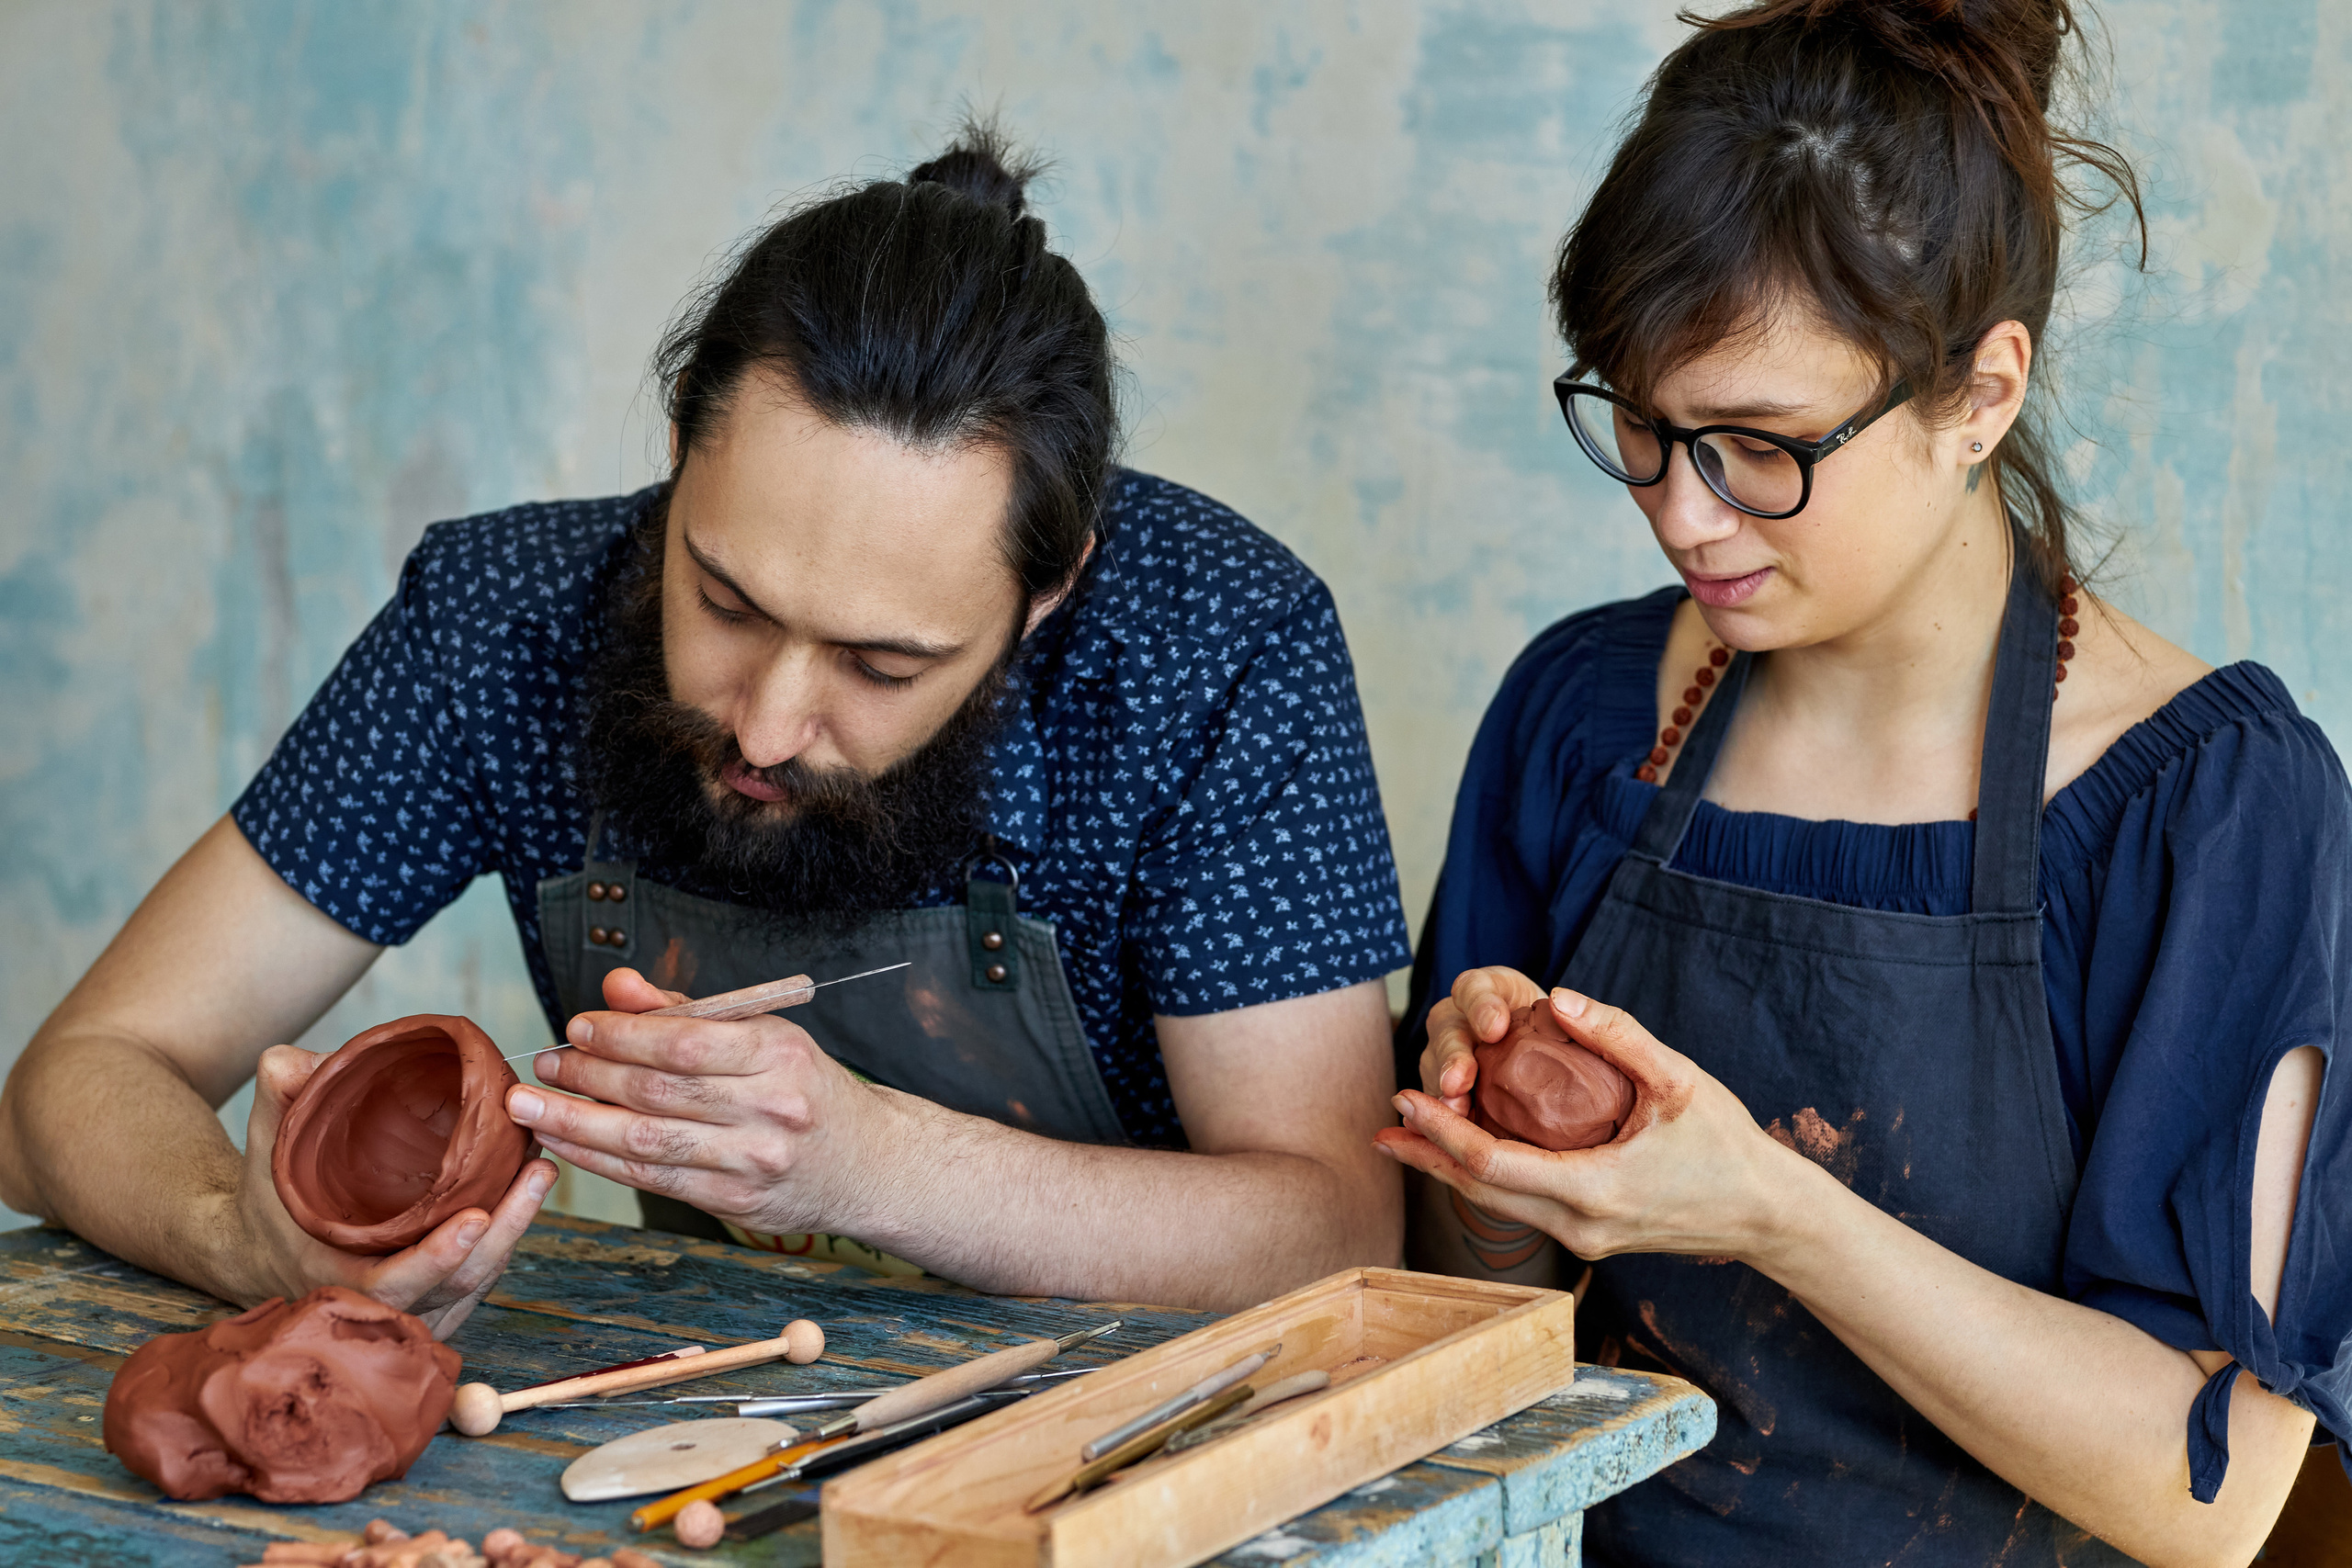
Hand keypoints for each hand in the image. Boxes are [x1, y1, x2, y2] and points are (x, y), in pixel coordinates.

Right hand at [236, 1045, 555, 1338]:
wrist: (260, 1249)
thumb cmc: (267, 1198)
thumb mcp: (264, 1148)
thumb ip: (278, 1100)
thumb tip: (297, 1062)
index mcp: (332, 1276)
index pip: (393, 1284)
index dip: (437, 1259)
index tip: (476, 1217)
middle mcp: (376, 1304)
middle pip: (456, 1285)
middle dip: (503, 1231)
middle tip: (536, 1171)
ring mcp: (409, 1307)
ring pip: (476, 1285)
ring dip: (515, 1233)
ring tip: (541, 1171)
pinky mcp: (432, 1300)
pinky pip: (478, 1283)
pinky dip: (505, 1243)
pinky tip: (527, 1194)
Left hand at [508, 967, 882, 1236]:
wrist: (870, 1164)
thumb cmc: (806, 1088)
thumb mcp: (765, 1035)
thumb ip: (686, 1011)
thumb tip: (617, 986)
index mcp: (778, 1052)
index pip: (683, 1042)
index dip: (620, 1035)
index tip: (577, 1028)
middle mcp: (769, 1107)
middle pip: (657, 1091)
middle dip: (588, 1077)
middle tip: (544, 1065)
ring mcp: (753, 1161)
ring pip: (647, 1142)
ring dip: (577, 1124)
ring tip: (531, 1107)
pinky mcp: (737, 1204)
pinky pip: (654, 1179)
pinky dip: (600, 1162)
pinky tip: (565, 1144)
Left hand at [1376, 987, 1823, 1263]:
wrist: (1768, 1217)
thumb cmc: (1729, 1146)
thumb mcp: (1680, 1082)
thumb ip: (1619, 1036)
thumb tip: (1557, 998)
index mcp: (1596, 1189)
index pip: (1494, 1163)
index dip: (1442, 1132)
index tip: (1405, 1099)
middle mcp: (1580, 1227)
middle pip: (1480, 1193)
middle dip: (1428, 1155)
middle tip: (1383, 1125)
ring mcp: (1583, 1241)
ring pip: (1498, 1206)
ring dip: (1451, 1170)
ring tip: (1407, 1139)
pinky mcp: (1589, 1241)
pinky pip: (1523, 1209)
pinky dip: (1487, 1180)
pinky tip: (1465, 1155)